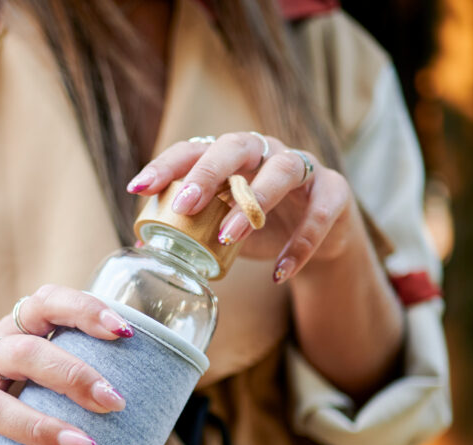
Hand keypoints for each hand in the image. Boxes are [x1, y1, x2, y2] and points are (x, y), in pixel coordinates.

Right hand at [0, 285, 132, 444]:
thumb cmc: (7, 381)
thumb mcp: (33, 358)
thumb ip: (77, 364)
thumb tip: (156, 395)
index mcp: (14, 329)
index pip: (45, 303)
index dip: (83, 311)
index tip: (124, 332)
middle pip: (25, 355)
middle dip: (74, 377)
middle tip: (115, 404)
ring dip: (41, 429)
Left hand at [126, 131, 366, 282]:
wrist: (320, 240)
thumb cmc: (261, 226)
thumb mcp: (222, 226)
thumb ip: (189, 229)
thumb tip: (140, 244)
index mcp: (231, 157)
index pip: (194, 149)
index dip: (166, 165)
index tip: (139, 187)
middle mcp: (265, 152)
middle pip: (236, 146)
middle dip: (208, 172)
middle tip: (186, 203)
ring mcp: (303, 168)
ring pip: (281, 171)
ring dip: (253, 202)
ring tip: (229, 236)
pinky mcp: (334, 192)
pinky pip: (320, 212)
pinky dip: (302, 243)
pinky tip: (280, 272)